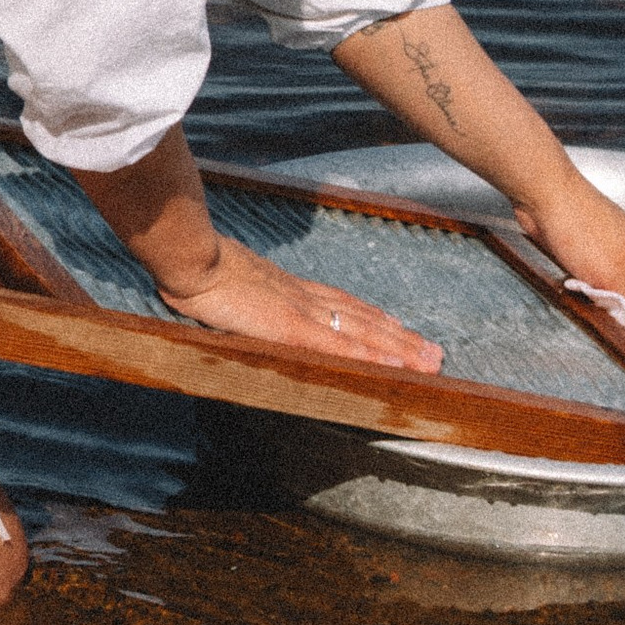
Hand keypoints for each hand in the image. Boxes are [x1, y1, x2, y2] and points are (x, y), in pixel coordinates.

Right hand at [157, 230, 441, 372]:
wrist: (189, 258)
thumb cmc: (197, 269)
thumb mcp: (226, 283)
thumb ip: (243, 294)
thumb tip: (243, 304)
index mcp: (288, 289)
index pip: (342, 306)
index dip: (374, 320)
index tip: (400, 331)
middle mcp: (304, 297)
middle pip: (362, 319)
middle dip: (399, 338)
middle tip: (434, 353)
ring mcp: (300, 311)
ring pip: (361, 332)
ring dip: (398, 348)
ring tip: (428, 361)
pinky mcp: (292, 327)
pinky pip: (339, 346)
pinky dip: (369, 356)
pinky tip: (391, 367)